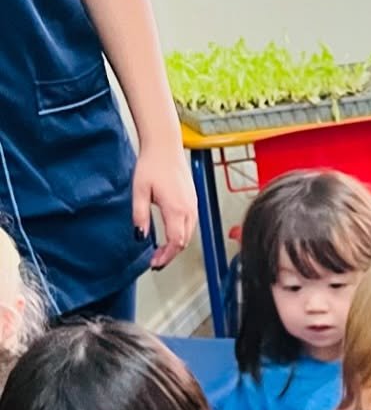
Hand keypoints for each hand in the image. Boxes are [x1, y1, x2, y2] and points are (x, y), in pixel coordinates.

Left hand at [132, 137, 196, 269]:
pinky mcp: (193, 201)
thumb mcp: (139, 191)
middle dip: (170, 253)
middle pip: (183, 241)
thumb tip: (140, 236)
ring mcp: (193, 206)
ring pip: (188, 234)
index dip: (166, 256)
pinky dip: (181, 234)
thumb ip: (140, 216)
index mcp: (176, 210)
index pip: (175, 242)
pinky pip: (190, 224)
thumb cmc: (153, 164)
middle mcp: (188, 210)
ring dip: (176, 245)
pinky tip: (171, 234)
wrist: (165, 146)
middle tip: (156, 260)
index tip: (155, 263)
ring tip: (163, 250)